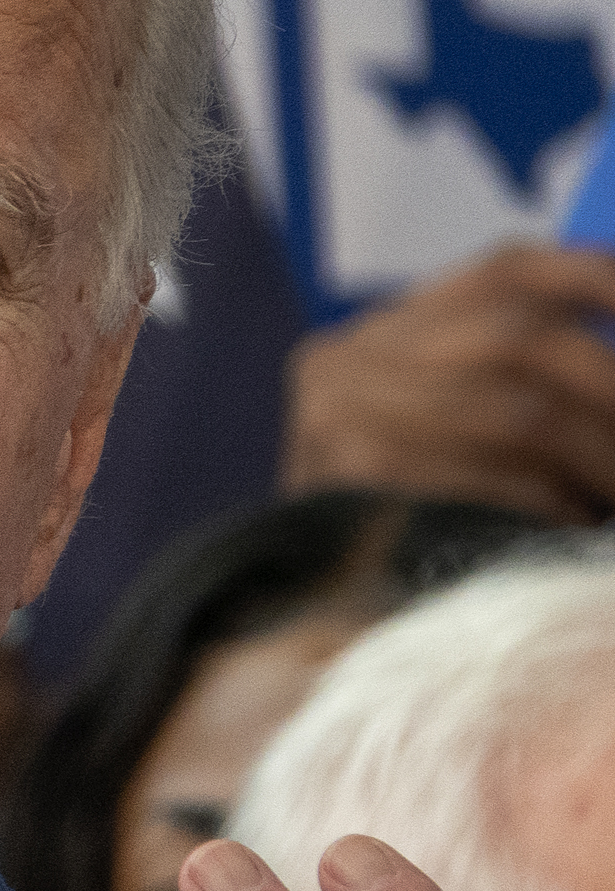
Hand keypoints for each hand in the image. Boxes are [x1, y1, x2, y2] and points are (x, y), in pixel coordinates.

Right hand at [283, 243, 614, 522]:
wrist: (307, 618)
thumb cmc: (406, 525)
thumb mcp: (448, 431)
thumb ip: (513, 379)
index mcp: (375, 332)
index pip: (504, 272)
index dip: (594, 278)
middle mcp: (341, 357)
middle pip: (520, 338)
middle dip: (613, 388)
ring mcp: (334, 413)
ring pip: (516, 408)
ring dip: (596, 455)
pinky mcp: (346, 475)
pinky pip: (486, 475)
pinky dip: (546, 501)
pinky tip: (569, 526)